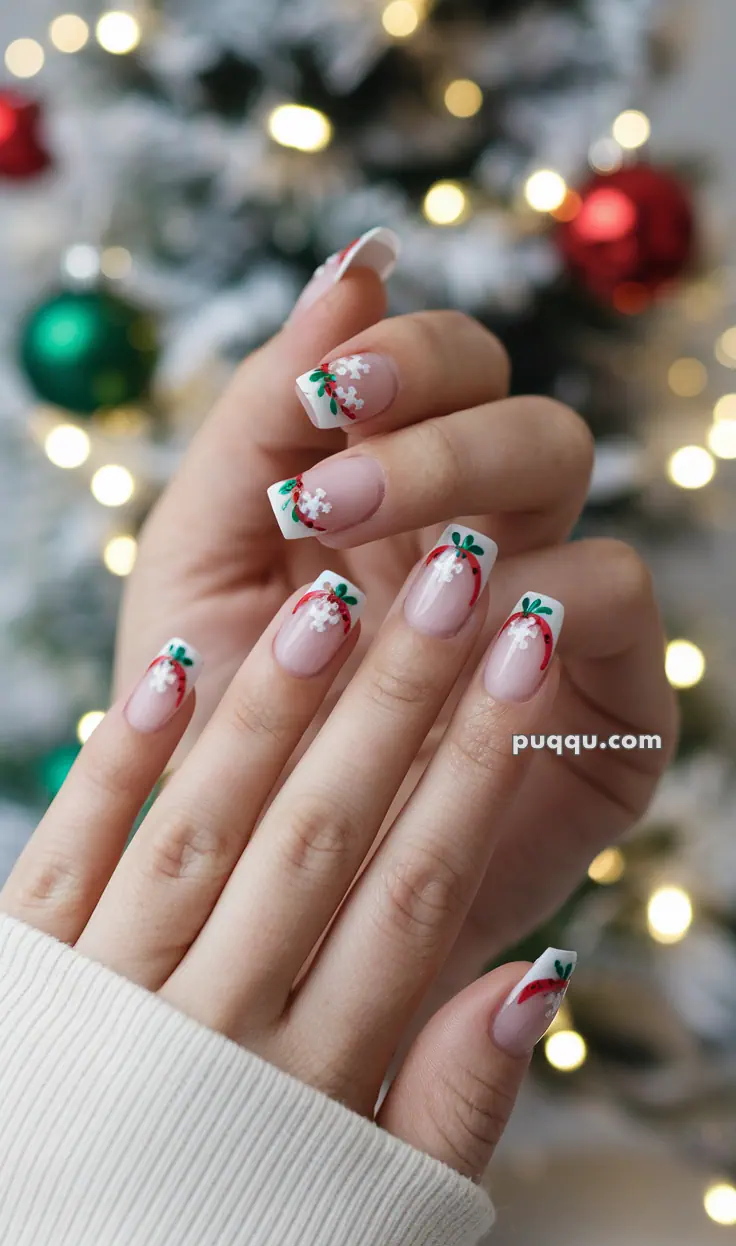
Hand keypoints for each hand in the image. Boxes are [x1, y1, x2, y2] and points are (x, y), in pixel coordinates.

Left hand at [6, 572, 578, 1178]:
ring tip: (332, 598)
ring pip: (202, 829)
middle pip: (321, 836)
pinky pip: (64, 855)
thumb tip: (540, 980)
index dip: (478, 766)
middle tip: (455, 575)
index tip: (524, 656)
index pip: (415, 892)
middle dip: (396, 701)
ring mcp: (102, 998)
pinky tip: (168, 670)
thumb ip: (453, 1107)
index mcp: (309, 1084)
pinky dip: (113, 763)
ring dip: (269, 710)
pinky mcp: (18, 979)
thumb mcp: (367, 1219)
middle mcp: (209, 1028)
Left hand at [115, 230, 676, 999]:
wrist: (246, 901)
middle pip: (518, 409)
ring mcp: (551, 614)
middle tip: (332, 503)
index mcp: (396, 496)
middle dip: (432, 434)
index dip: (403, 355)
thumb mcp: (207, 561)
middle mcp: (488, 540)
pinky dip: (544, 597)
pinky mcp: (607, 701)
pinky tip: (468, 630)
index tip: (328, 396)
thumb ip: (265, 415)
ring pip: (575, 484)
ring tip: (375, 579)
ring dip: (475, 501)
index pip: (445, 365)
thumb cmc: (216, 729)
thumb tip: (353, 263)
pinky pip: (617, 602)